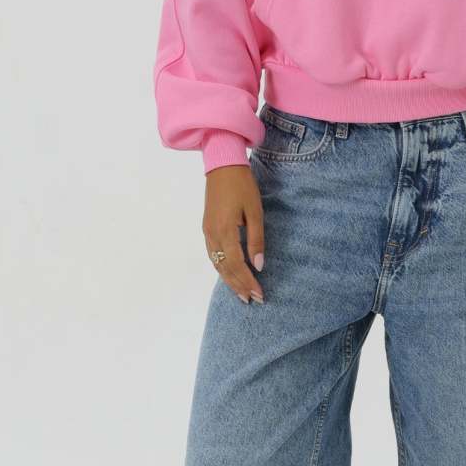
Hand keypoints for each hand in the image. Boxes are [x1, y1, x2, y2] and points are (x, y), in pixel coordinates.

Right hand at [204, 165, 265, 303]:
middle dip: (239, 286)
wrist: (222, 165)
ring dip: (229, 280)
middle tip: (252, 300)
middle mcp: (212, 234)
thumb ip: (256, 239)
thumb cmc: (242, 186)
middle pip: (224, 268)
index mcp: (225, 231)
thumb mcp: (255, 211)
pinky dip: (221, 268)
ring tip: (241, 294)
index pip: (237, 265)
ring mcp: (207, 231)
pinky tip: (228, 274)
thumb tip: (259, 265)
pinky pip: (212, 255)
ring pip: (216, 264)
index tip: (259, 294)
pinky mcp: (206, 227)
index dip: (248, 281)